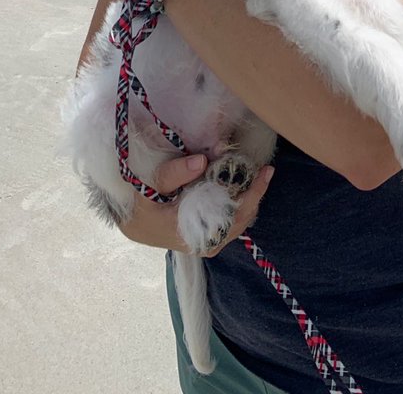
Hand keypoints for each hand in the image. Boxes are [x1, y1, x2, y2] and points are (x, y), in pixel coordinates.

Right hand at [118, 153, 274, 255]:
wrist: (137, 226)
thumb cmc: (143, 205)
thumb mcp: (149, 188)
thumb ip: (173, 174)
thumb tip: (202, 160)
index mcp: (194, 234)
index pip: (234, 214)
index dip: (252, 192)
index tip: (265, 171)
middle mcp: (208, 243)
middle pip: (242, 217)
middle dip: (255, 192)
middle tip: (265, 169)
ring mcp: (212, 243)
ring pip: (240, 220)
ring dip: (250, 197)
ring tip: (260, 174)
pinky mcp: (212, 239)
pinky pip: (234, 221)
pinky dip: (241, 202)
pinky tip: (243, 185)